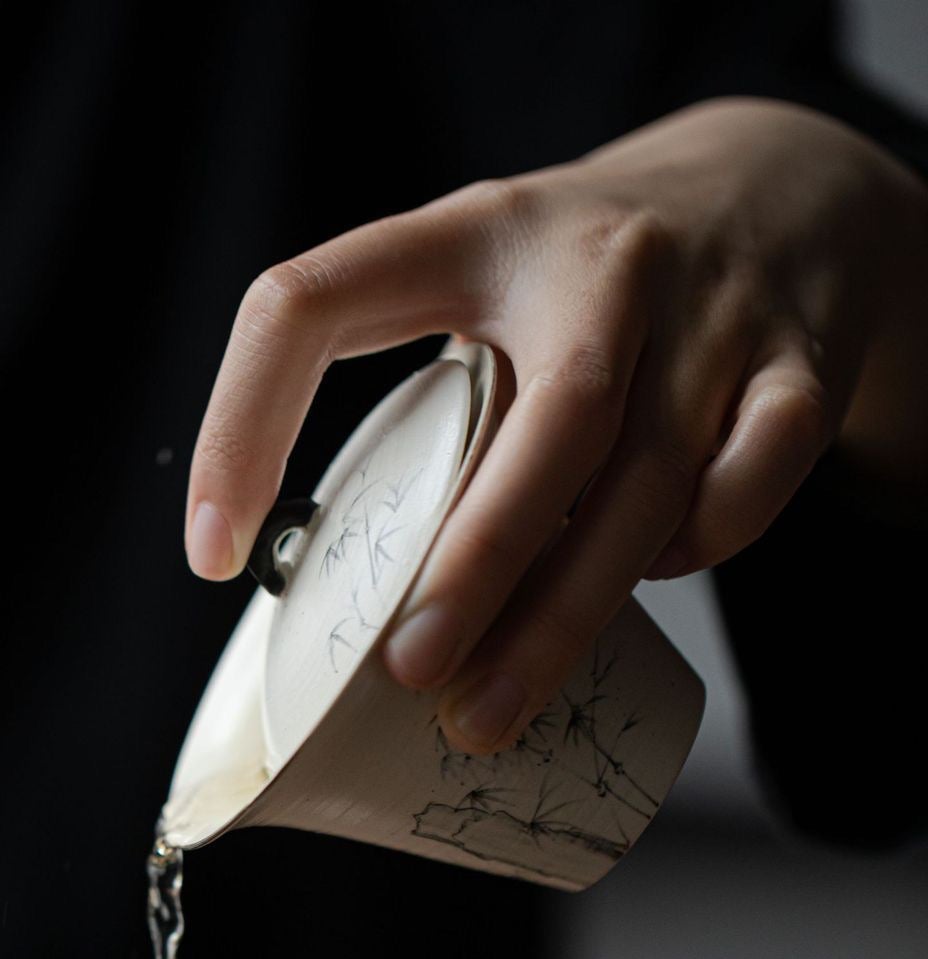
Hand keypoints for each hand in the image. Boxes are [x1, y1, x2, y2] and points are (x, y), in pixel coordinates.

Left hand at [186, 98, 927, 752]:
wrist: (786, 189)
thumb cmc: (590, 288)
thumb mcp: (493, 295)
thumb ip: (436, 405)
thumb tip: (357, 606)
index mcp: (473, 231)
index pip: (315, 301)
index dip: (243, 425)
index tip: (213, 554)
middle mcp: (598, 261)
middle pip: (548, 418)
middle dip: (477, 563)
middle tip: (411, 672)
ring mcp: (714, 314)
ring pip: (648, 481)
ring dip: (564, 614)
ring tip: (487, 715)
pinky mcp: (799, 373)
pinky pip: (745, 492)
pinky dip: (694, 555)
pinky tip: (642, 582)